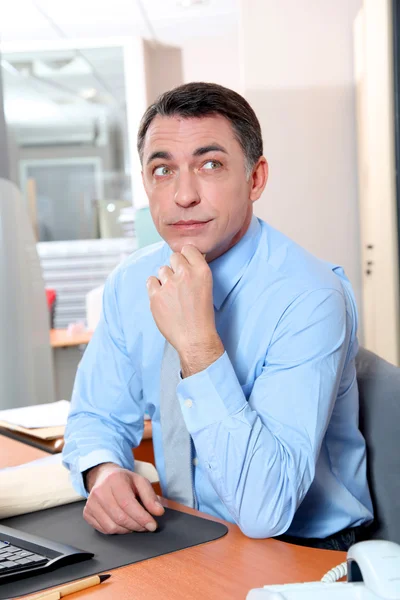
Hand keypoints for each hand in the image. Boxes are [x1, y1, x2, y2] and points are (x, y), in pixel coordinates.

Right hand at [83, 463, 164, 534]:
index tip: (153, 525)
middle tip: (146, 526)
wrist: (105, 477)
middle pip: (120, 518)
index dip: (142, 517)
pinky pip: (104, 530)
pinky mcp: (87, 513)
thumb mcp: (141, 482)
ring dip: (127, 530)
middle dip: (137, 526)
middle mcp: (100, 491)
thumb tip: (159, 512)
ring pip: (112, 527)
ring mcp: (91, 503)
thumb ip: (151, 497)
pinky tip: (123, 523)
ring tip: (135, 523)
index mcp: (114, 480)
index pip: (128, 504)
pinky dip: (117, 530)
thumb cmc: (124, 480)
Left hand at [146, 245, 223, 375]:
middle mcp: (186, 274)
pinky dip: (155, 288)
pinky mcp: (156, 295)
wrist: (194, 338)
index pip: (188, 249)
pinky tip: (163, 298)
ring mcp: (169, 285)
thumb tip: (183, 260)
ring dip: (165, 279)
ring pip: (162, 269)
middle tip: (179, 283)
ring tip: (172, 295)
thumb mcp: (206, 287)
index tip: (185, 265)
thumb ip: (195, 272)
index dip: (186, 256)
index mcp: (202, 271)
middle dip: (175, 267)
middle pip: (174, 257)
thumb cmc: (202, 315)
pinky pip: (151, 281)